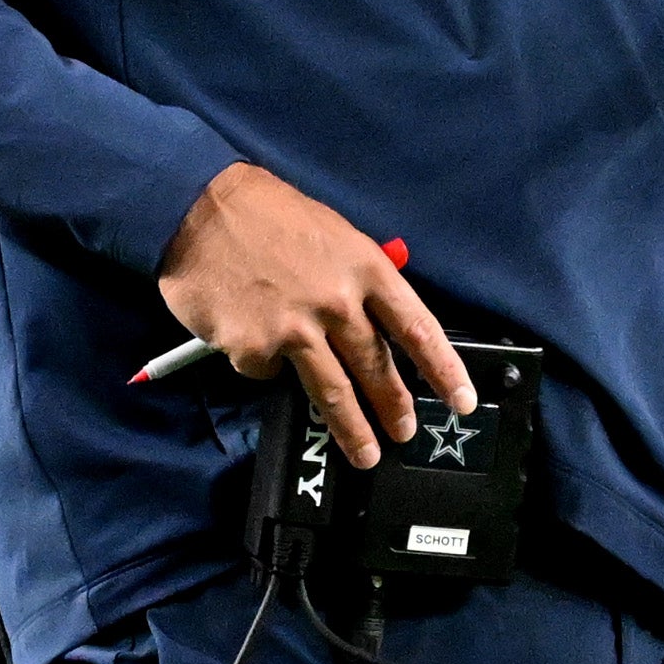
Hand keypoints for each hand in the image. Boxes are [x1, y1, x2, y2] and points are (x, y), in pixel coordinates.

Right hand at [156, 162, 474, 468]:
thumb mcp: (334, 235)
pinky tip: (253, 338)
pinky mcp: (255, 349)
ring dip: (352, 429)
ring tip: (365, 454)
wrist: (202, 208)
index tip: (462, 400)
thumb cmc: (271, 217)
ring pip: (334, 392)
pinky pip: (269, 373)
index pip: (418, 328)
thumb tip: (377, 326)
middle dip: (395, 407)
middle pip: (377, 368)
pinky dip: (267, 365)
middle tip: (405, 433)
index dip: (444, 369)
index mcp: (366, 269)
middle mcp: (338, 302)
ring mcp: (296, 329)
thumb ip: (358, 281)